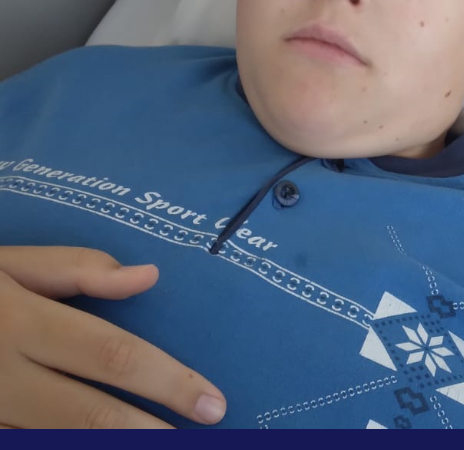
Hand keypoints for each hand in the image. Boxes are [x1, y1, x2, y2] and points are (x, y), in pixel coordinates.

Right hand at [0, 246, 225, 427]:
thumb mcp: (6, 262)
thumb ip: (77, 269)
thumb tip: (147, 277)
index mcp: (21, 324)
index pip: (113, 356)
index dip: (168, 382)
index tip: (212, 402)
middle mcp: (2, 377)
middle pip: (90, 415)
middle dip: (151, 433)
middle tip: (208, 438)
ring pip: (55, 444)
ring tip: (160, 449)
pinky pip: (24, 446)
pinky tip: (100, 448)